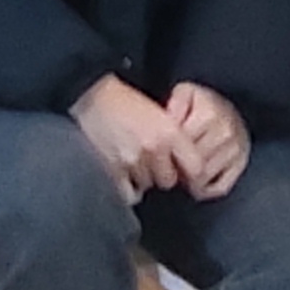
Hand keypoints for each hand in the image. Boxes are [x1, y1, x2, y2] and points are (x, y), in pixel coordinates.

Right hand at [71, 75, 189, 198]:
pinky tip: (123, 174)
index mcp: (170, 132)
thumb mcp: (160, 114)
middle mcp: (154, 148)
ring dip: (141, 178)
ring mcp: (132, 161)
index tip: (183, 171)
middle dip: (161, 174)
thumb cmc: (126, 102)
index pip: (196, 167)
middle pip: (169, 181)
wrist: (94, 97)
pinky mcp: (112, 170)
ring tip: (132, 160)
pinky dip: (127, 187)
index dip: (191, 172)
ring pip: (146, 185)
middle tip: (151, 162)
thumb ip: (175, 138)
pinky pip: (128, 193)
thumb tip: (186, 165)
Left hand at [158, 82, 252, 198]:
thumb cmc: (202, 104)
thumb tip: (169, 123)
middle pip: (191, 163)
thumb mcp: (185, 93)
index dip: (166, 151)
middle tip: (169, 165)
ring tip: (182, 171)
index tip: (161, 152)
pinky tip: (196, 185)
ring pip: (203, 177)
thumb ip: (174, 104)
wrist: (231, 108)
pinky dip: (205, 191)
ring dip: (188, 180)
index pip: (180, 144)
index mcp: (209, 112)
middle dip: (176, 167)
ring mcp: (236, 148)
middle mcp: (226, 130)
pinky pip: (220, 187)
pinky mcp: (242, 163)